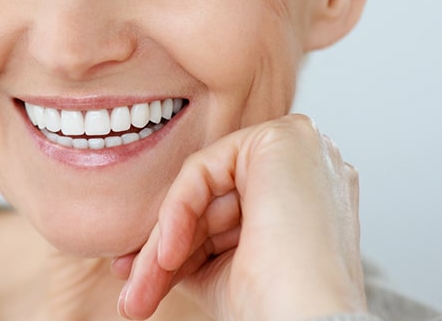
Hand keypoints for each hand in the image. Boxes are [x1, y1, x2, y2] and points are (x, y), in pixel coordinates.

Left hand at [114, 114, 366, 319]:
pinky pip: (202, 168)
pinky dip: (177, 212)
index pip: (223, 212)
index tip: (139, 284)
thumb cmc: (273, 306)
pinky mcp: (285, 138)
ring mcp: (302, 148)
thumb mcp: (219, 268)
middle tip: (133, 293)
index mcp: (304, 198)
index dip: (177, 245)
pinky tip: (166, 255)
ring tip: (140, 290)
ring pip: (201, 185)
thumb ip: (189, 240)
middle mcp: (309, 166)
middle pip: (211, 200)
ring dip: (163, 240)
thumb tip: (140, 249)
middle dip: (164, 249)